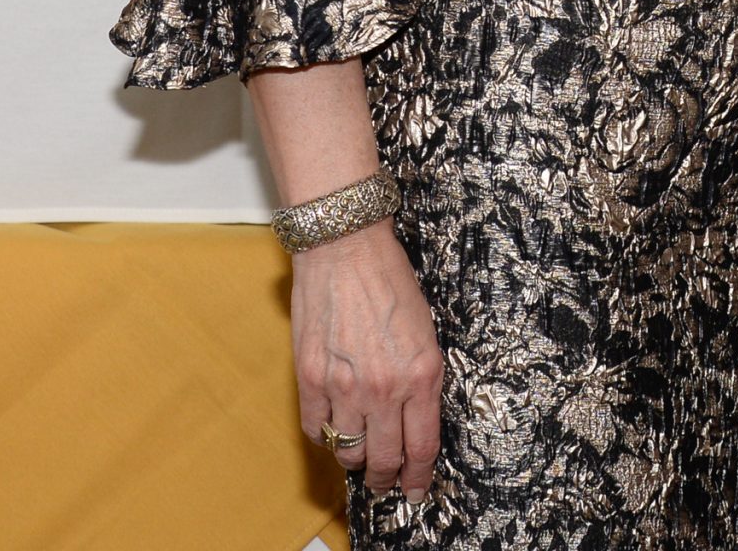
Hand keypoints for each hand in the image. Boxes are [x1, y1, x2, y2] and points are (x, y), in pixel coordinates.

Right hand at [292, 219, 444, 499]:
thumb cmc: (391, 282)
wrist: (347, 249)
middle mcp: (384, 387)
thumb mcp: (426, 332)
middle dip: (387, 478)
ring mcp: (344, 386)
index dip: (420, 476)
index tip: (417, 489)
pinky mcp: (310, 379)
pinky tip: (335, 430)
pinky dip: (326, 437)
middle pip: (384, 459)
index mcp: (421, 375)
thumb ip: (421, 380)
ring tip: (361, 458)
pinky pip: (317, 429)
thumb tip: (416, 421)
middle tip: (388, 482)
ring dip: (356, 461)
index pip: (422, 446)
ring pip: (349, 451)